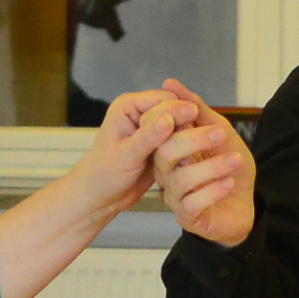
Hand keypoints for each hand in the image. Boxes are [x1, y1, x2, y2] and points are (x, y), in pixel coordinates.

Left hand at [66, 87, 192, 218]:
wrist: (100, 198)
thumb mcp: (126, 156)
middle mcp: (141, 113)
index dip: (179, 110)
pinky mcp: (160, 145)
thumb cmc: (103, 176)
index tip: (193, 121)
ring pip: (180, 126)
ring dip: (187, 138)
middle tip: (198, 141)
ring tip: (195, 152)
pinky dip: (185, 149)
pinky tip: (190, 160)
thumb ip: (148, 137)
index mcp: (128, 106)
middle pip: (175, 109)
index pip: (163, 99)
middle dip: (185, 124)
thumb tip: (169, 119)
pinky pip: (179, 141)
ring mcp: (151, 129)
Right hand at [150, 74, 255, 247]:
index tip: (193, 111)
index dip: (172, 118)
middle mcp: (167, 172)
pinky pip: (192, 204)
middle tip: (221, 134)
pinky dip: (213, 191)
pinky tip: (229, 183)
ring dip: (212, 166)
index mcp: (170, 149)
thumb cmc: (228, 168)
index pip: (159, 131)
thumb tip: (169, 83)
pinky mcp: (187, 216)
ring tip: (235, 160)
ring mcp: (176, 195)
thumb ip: (197, 109)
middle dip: (194, 139)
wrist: (245, 204)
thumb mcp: (219, 131)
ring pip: (181, 179)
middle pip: (166, 153)